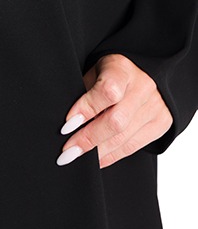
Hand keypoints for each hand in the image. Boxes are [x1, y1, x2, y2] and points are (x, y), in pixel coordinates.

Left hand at [56, 53, 173, 167]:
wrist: (143, 73)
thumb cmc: (110, 74)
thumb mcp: (94, 73)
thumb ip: (83, 94)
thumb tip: (67, 125)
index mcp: (122, 68)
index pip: (107, 91)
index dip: (85, 110)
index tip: (66, 125)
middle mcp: (143, 87)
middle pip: (116, 121)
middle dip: (88, 139)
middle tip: (67, 151)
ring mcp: (155, 106)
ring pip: (124, 138)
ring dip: (97, 153)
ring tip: (76, 158)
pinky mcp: (161, 123)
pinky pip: (133, 146)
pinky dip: (112, 155)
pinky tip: (97, 160)